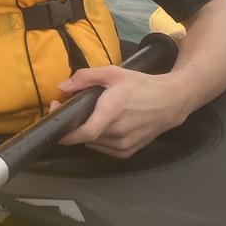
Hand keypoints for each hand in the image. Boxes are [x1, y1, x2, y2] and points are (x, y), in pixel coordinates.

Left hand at [52, 65, 189, 157]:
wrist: (171, 102)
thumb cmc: (140, 85)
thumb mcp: (113, 73)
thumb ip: (86, 77)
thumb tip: (62, 87)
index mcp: (113, 111)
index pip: (86, 132)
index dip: (66, 133)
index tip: (54, 123)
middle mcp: (119, 132)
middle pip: (85, 137)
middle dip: (72, 125)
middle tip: (69, 110)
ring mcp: (124, 145)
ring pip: (93, 144)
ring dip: (85, 133)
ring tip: (89, 116)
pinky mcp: (128, 152)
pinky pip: (103, 149)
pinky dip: (97, 139)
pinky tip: (102, 125)